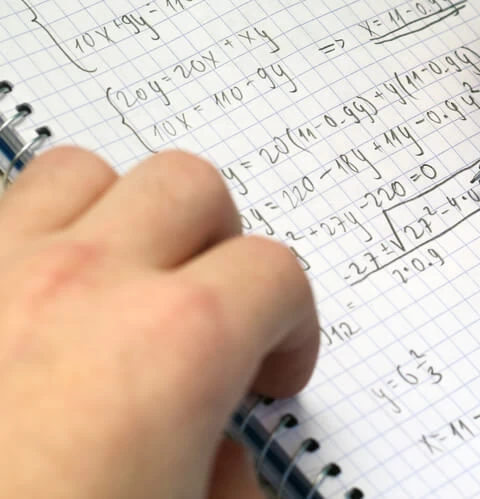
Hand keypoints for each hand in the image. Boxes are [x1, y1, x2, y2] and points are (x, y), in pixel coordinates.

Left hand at [0, 148, 318, 498]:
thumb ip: (221, 489)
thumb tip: (217, 467)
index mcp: (176, 341)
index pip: (275, 274)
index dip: (292, 324)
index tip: (272, 371)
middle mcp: (85, 281)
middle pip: (189, 186)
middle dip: (217, 241)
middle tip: (209, 309)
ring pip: (81, 173)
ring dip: (115, 216)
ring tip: (113, 286)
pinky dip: (20, 243)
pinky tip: (21, 311)